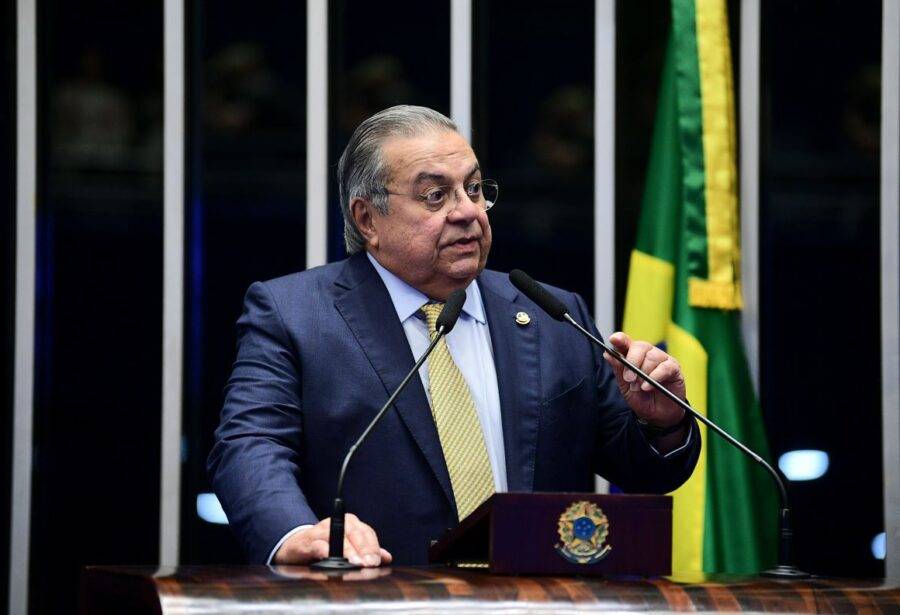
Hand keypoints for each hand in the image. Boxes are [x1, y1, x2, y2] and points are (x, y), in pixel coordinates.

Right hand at [272, 514, 392, 566]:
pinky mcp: (308, 541)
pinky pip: (318, 545)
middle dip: (363, 550)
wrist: (298, 546)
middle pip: (355, 533)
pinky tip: (331, 559)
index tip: (377, 561)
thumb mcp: (349, 547)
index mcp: (351, 523)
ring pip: (339, 538)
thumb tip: (387, 557)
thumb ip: (367, 551)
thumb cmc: (327, 546)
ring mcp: (322, 530)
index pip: (367, 533)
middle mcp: (338, 522)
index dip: (373, 547)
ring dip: (348, 551)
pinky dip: (325, 552)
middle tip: (369, 564)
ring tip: (355, 563)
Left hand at [603, 332, 685, 427]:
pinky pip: (665, 367)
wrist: (656, 414)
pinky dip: (655, 377)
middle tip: (629, 378)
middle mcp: (647, 354)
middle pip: (640, 346)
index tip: (613, 339)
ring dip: (644, 373)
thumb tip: (607, 353)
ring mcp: (662, 359)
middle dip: (632, 362)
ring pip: (652, 357)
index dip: (620, 339)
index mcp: (633, 355)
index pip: (626, 341)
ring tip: (640, 388)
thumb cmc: (640, 398)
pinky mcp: (674, 368)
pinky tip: (648, 387)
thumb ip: (618, 369)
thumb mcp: (625, 385)